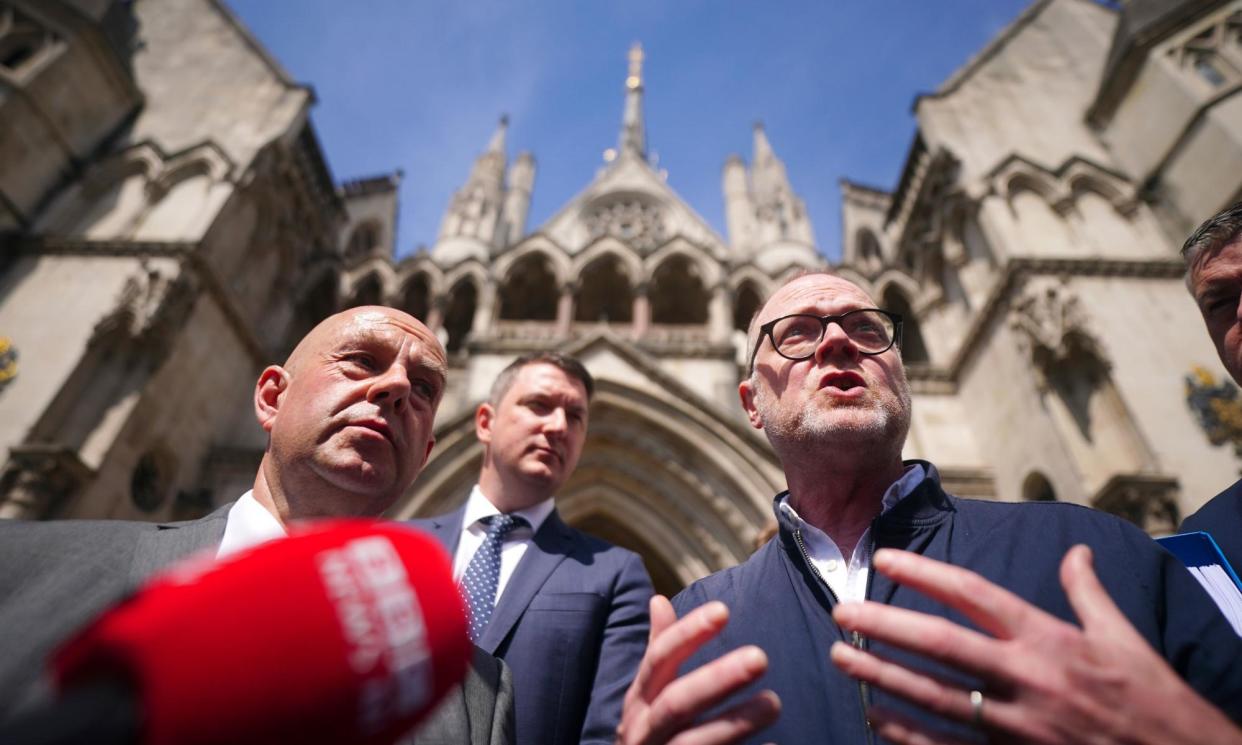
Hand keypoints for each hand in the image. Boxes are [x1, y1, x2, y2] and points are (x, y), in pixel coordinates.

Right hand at [615, 595, 779, 744]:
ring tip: (774, 703)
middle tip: (760, 658)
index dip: (688, 634)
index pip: (659, 659)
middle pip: (677, 702)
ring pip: (694, 742)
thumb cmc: (650, 734)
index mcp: (639, 700)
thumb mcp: (645, 695)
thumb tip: (657, 599)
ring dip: (735, 722)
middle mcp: (644, 730)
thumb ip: (657, 652)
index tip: (723, 610)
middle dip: (717, 679)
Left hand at [828, 546, 1241, 744]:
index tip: (883, 557)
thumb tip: (1077, 552)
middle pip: (941, 643)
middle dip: (884, 625)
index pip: (974, 594)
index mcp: (1050, 639)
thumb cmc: (1154, 701)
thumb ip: (1089, 594)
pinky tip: (875, 718)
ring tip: (842, 657)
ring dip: (882, 676)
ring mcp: (1017, 726)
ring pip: (934, 697)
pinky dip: (906, 734)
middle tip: (842, 612)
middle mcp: (1028, 678)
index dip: (924, 572)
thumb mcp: (1126, 640)